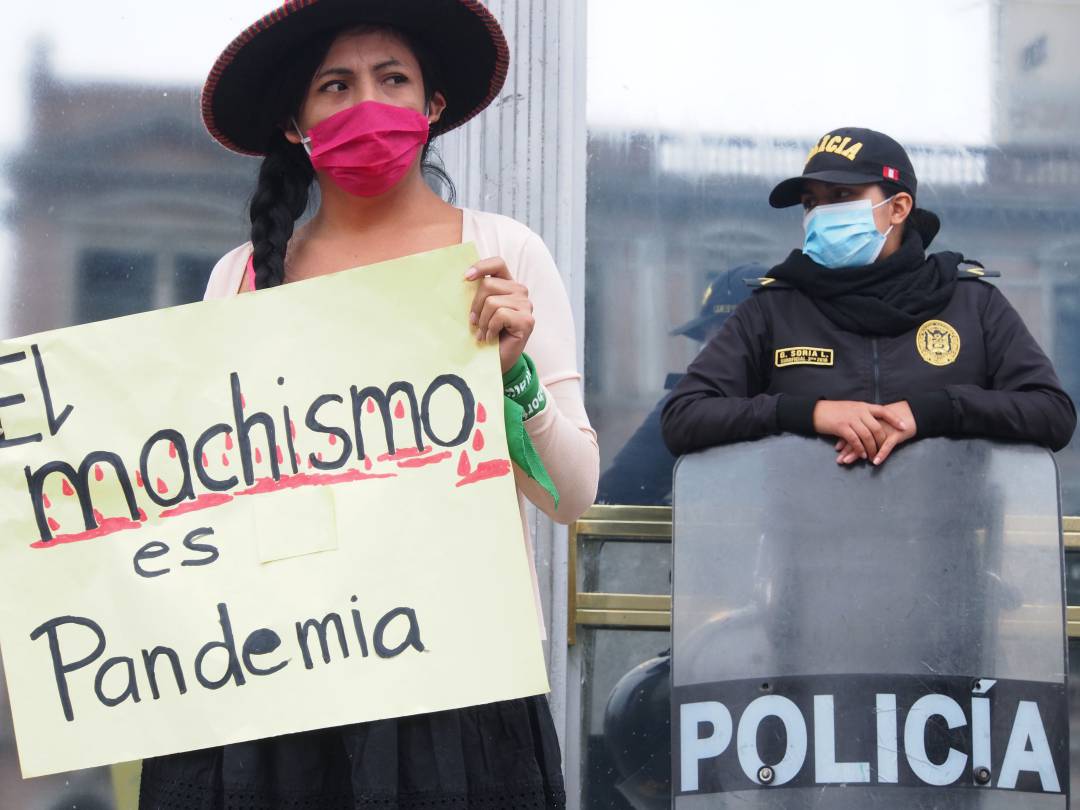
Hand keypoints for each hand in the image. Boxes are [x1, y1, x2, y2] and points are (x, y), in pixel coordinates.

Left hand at [466, 258, 534, 373]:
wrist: (497, 361)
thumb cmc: (487, 334)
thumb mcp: (480, 310)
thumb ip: (478, 294)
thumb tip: (463, 279)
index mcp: (508, 285)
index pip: (498, 264)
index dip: (481, 267)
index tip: (466, 277)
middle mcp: (520, 291)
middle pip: (488, 285)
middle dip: (475, 306)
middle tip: (474, 323)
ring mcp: (526, 305)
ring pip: (492, 302)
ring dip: (482, 321)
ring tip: (483, 333)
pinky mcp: (527, 320)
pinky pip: (500, 315)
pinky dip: (490, 329)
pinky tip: (492, 338)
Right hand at [813, 400, 907, 462]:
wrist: (815, 411)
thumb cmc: (832, 411)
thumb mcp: (850, 408)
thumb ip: (862, 413)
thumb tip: (872, 421)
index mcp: (862, 406)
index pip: (883, 411)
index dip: (895, 419)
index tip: (904, 427)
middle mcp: (859, 411)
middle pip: (877, 428)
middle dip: (882, 441)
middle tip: (883, 451)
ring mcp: (850, 419)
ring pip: (867, 436)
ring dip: (871, 448)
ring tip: (873, 456)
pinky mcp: (841, 427)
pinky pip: (855, 440)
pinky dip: (860, 449)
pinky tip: (862, 454)